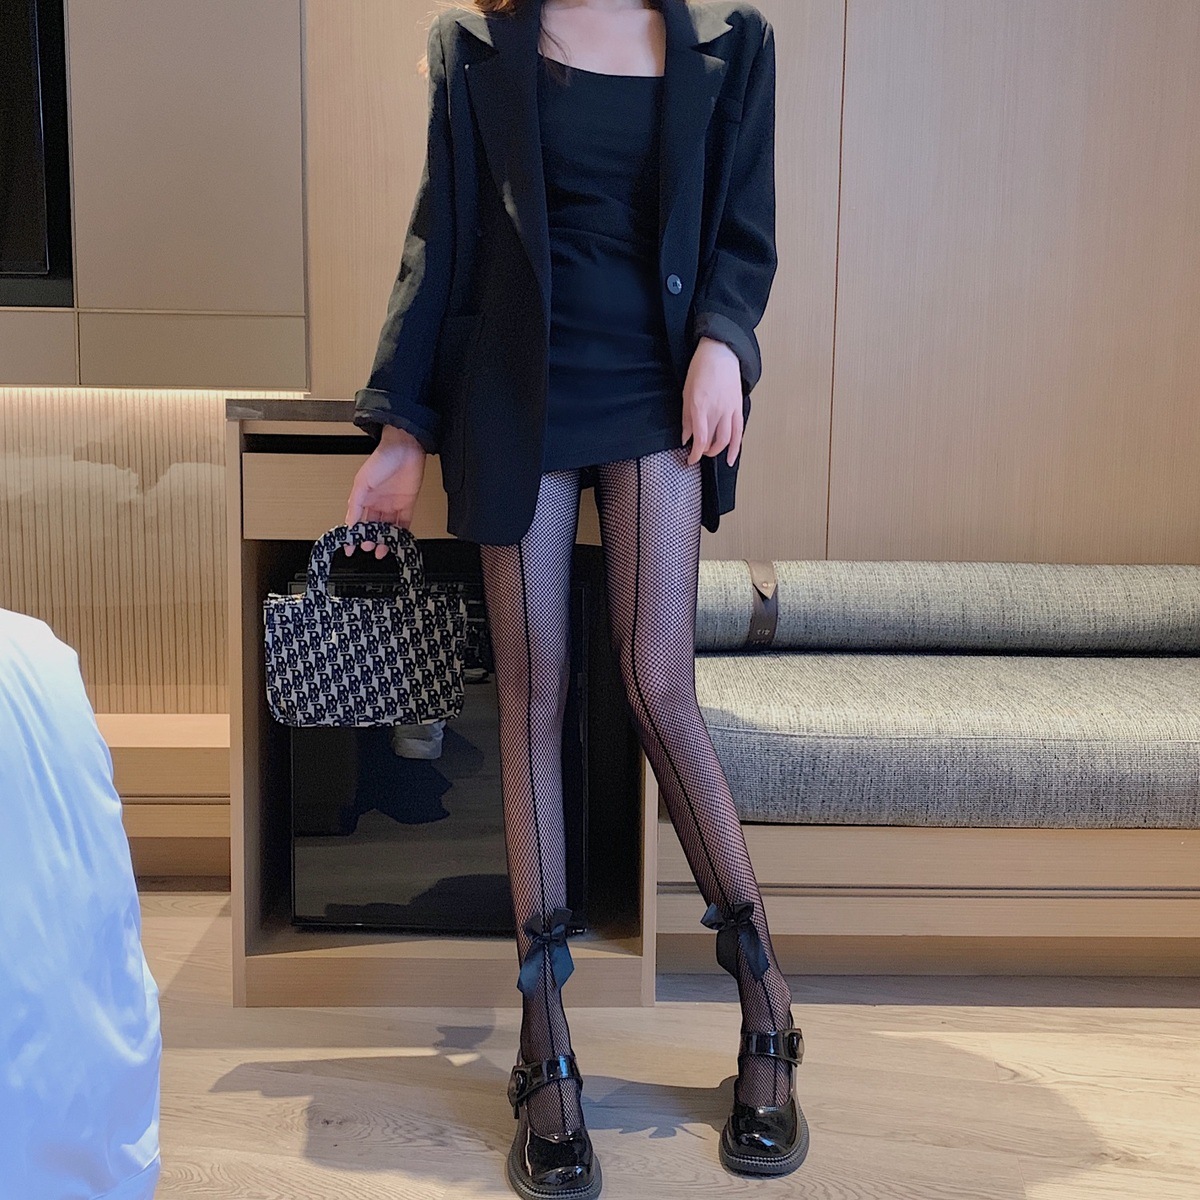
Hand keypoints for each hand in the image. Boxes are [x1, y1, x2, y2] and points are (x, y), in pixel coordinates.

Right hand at [344, 425, 426, 556]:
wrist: (405, 448)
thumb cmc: (382, 459)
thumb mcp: (362, 483)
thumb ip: (355, 504)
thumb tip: (349, 522)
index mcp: (364, 497)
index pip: (357, 520)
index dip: (353, 534)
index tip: (349, 546)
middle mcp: (378, 501)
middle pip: (373, 526)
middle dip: (370, 539)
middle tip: (368, 548)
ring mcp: (393, 503)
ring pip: (388, 527)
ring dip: (385, 539)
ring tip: (382, 550)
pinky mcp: (408, 503)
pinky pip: (404, 522)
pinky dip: (402, 532)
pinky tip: (398, 541)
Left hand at [681, 336, 743, 466]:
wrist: (720, 353)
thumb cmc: (701, 369)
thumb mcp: (686, 393)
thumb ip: (686, 418)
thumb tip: (685, 438)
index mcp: (700, 407)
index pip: (700, 439)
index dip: (694, 454)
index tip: (690, 460)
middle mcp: (717, 411)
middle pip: (712, 441)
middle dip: (704, 451)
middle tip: (698, 451)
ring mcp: (730, 410)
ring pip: (726, 439)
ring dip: (717, 450)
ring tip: (710, 452)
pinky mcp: (738, 408)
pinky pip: (739, 432)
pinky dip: (735, 448)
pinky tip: (731, 458)